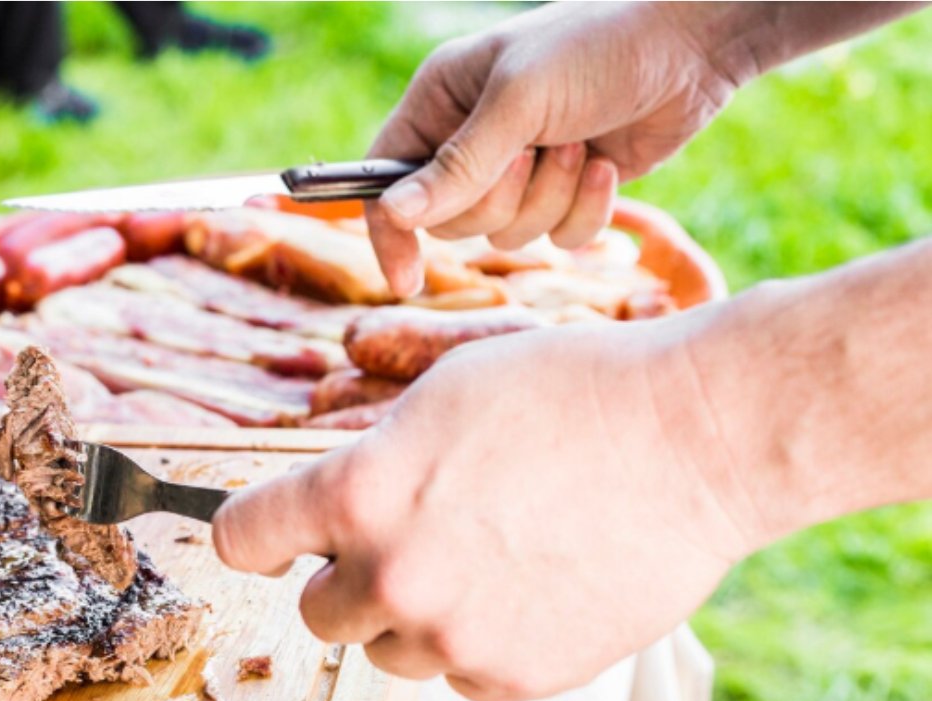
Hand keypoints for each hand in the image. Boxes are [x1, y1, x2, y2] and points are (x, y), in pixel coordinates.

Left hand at [213, 309, 762, 700]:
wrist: (694, 438)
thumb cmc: (571, 393)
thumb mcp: (442, 396)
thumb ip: (369, 464)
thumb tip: (332, 512)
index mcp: (358, 496)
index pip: (243, 538)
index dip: (256, 534)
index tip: (274, 537)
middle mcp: (392, 577)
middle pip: (315, 613)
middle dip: (347, 580)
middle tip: (408, 541)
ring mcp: (454, 638)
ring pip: (389, 652)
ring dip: (416, 618)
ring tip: (487, 559)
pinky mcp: (515, 678)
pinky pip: (462, 678)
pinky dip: (482, 647)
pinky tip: (530, 591)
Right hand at [367, 3, 743, 295]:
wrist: (691, 45)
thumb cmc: (597, 48)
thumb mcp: (520, 101)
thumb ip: (457, 165)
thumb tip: (394, 214)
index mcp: (440, 100)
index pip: (386, 178)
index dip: (389, 230)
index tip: (407, 278)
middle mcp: (470, 137)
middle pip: (451, 220)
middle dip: (500, 200)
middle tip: (534, 154)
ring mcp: (519, 167)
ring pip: (506, 234)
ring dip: (549, 199)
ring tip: (579, 146)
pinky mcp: (565, 190)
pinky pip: (556, 237)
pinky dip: (584, 210)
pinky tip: (605, 165)